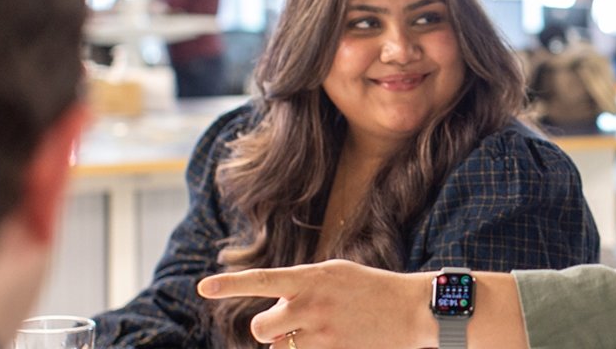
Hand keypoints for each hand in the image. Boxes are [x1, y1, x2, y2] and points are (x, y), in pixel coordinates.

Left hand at [197, 259, 432, 347]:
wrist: (413, 310)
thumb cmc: (373, 289)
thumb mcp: (336, 273)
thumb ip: (302, 285)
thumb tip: (273, 307)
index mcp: (312, 277)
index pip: (262, 280)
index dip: (229, 284)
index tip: (202, 287)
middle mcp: (312, 305)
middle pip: (261, 328)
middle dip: (269, 330)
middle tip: (291, 324)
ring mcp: (323, 333)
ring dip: (289, 344)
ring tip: (317, 333)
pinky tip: (329, 339)